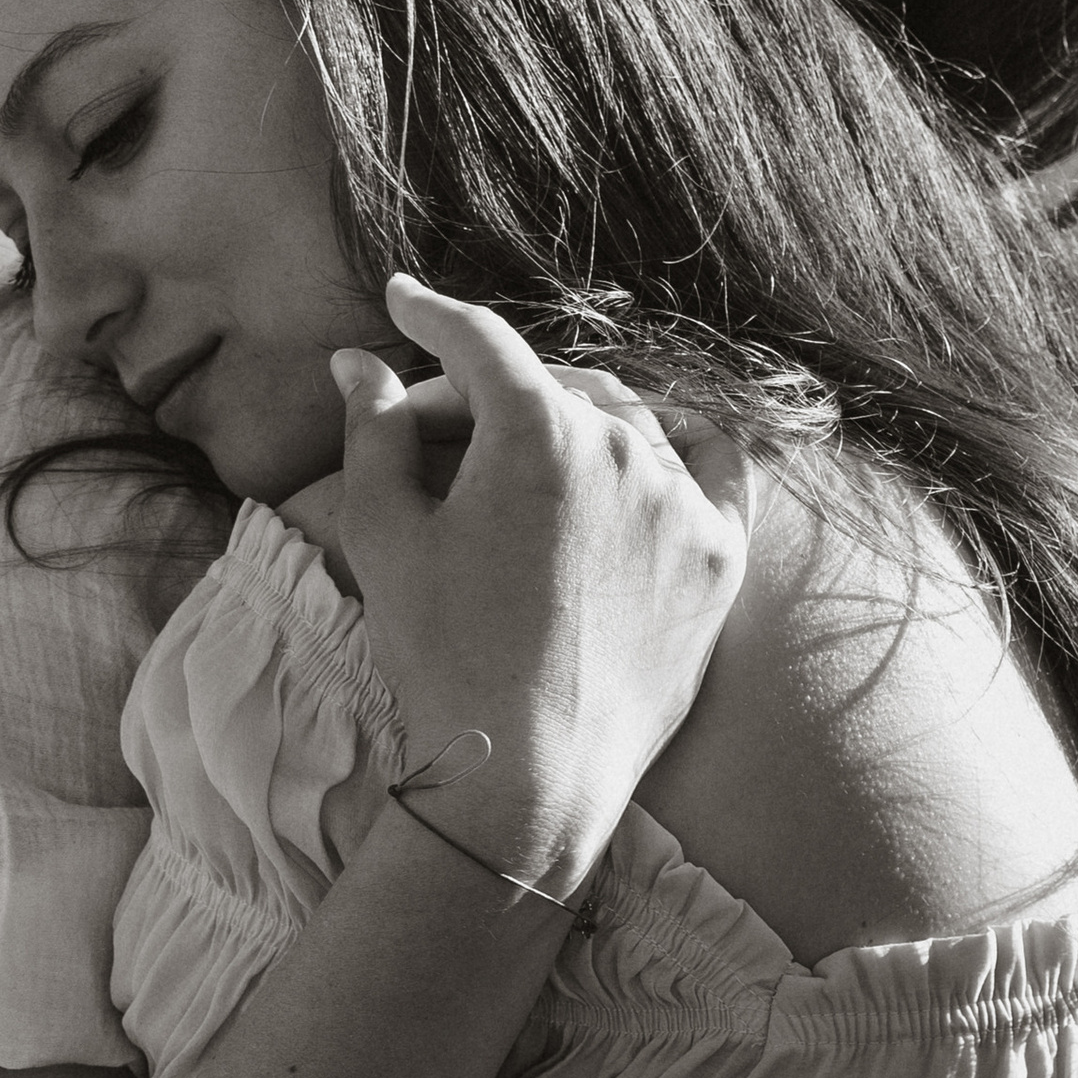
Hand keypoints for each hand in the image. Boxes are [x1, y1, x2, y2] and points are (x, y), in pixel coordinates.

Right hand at [332, 276, 751, 894]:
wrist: (530, 777)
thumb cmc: (443, 657)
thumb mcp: (385, 537)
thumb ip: (373, 431)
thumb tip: (358, 362)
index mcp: (537, 432)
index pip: (479, 342)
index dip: (431, 314)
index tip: (404, 300)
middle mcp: (623, 449)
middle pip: (545, 387)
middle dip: (481, 395)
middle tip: (425, 429)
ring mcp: (682, 503)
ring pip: (622, 423)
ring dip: (566, 424)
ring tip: (518, 459)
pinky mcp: (719, 558)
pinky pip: (709, 468)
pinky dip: (671, 448)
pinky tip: (640, 455)